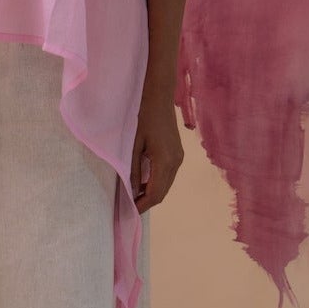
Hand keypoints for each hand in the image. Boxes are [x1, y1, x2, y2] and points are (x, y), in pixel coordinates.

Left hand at [130, 91, 183, 211]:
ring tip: (134, 196)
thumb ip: (134, 169)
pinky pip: (168, 175)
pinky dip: (157, 183)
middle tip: (130, 206)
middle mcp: (176, 162)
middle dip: (148, 202)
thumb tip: (133, 190)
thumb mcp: (133, 145)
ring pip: (166, 184)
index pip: (155, 193)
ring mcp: (179, 158)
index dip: (143, 205)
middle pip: (163, 192)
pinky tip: (144, 182)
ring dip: (152, 192)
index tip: (130, 212)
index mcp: (165, 161)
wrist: (158, 96)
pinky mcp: (177, 153)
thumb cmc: (142, 117)